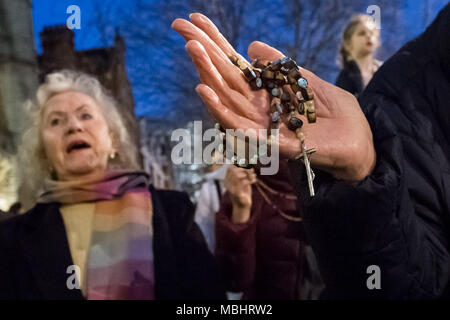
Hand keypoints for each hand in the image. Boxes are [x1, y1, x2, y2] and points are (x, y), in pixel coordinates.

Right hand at [172, 13, 375, 180]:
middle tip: (181, 28)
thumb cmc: (339, 117)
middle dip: (204, 54)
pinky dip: (221, 111)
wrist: (363, 145)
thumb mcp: (310, 82)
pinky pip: (242, 128)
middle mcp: (259, 110)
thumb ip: (283, 68)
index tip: (194, 21)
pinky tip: (205, 92)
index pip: (236, 68)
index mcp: (267, 95)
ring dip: (207, 75)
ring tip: (192, 50)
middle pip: (225, 80)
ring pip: (227, 100)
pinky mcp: (273, 144)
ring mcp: (263, 127)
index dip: (215, 44)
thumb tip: (253, 46)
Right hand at [224, 166, 255, 223]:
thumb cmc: (243, 193)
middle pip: (234, 171)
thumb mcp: (244, 182)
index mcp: (227, 181)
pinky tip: (254, 181)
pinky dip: (250, 180)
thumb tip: (252, 168)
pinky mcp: (237, 193)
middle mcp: (227, 184)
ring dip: (248, 174)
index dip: (239, 166)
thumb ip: (246, 175)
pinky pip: (243, 182)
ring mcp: (231, 189)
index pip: (230, 168)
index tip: (247, 169)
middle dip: (244, 170)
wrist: (242, 206)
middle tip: (252, 173)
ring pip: (238, 176)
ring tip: (254, 176)